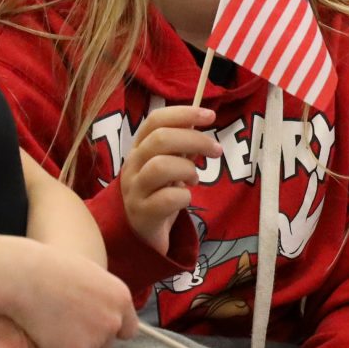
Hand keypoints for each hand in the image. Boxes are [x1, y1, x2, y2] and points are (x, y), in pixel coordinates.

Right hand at [0, 235, 136, 347]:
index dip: (109, 331)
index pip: (127, 329)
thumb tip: (98, 310)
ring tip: (53, 339)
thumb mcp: (86, 273)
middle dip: (89, 342)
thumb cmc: (46, 269)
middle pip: (106, 346)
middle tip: (64, 332)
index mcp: (120, 297)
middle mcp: (113, 320)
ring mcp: (96, 340)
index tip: (92, 330)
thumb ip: (99, 296)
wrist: (21, 278)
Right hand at [118, 104, 218, 256]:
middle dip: (195, 140)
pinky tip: (185, 199)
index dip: (183, 113)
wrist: (139, 234)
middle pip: (160, 139)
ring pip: (160, 166)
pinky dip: (184, 196)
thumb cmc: (157, 193)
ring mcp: (135, 190)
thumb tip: (198, 122)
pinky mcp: (143, 213)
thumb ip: (180, 146)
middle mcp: (132, 165)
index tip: (210, 115)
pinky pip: (168, 198)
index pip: (155, 120)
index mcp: (138, 148)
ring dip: (187, 169)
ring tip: (194, 179)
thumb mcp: (168, 166)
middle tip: (216, 150)